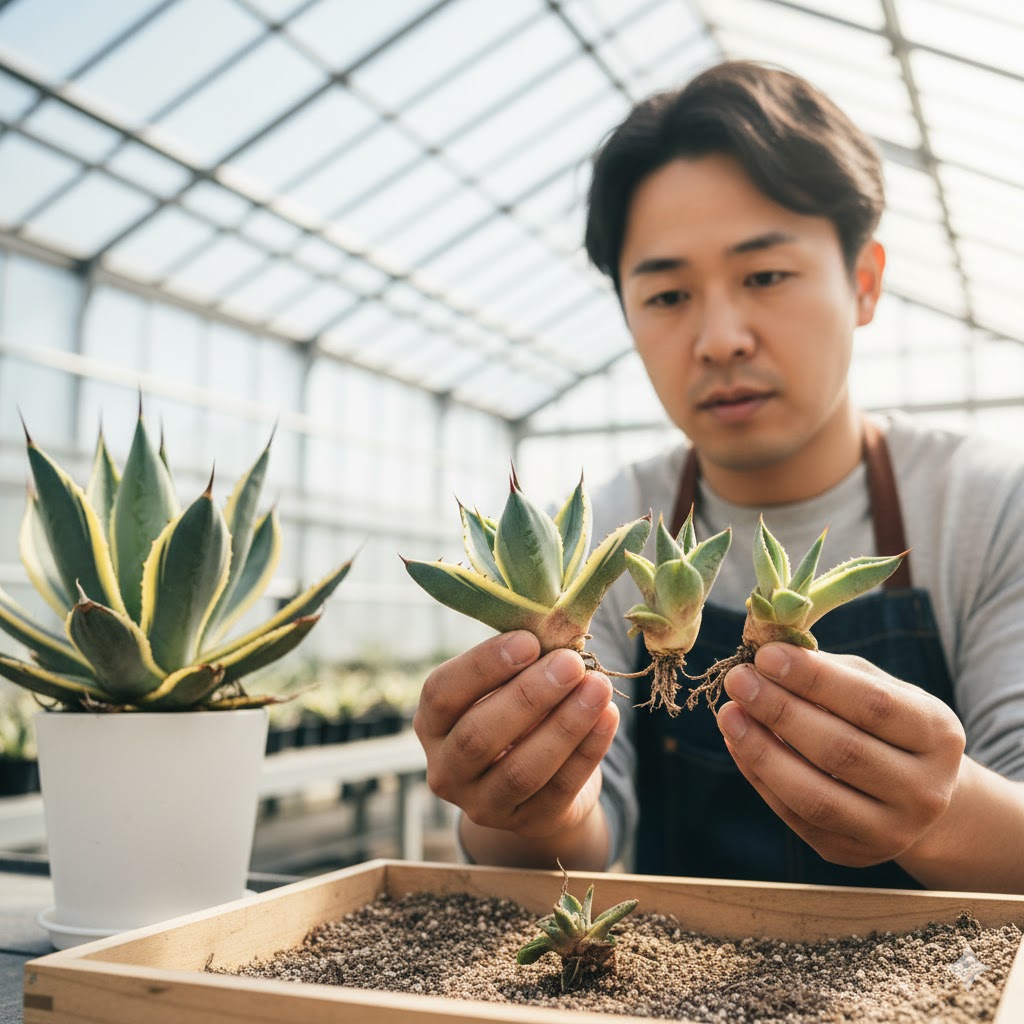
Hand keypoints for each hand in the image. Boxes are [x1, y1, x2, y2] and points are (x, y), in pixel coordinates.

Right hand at [414, 631, 618, 842]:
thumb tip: (556, 626)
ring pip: (521, 770)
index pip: (442, 695)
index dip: (483, 667)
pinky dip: (587, 751)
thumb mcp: (505, 685)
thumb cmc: (518, 709)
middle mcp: (446, 770)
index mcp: (432, 724)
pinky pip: (559, 789)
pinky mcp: (528, 824)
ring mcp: (484, 805)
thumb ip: (520, 661)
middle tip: (571, 663)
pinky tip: (608, 717)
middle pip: (479, 736)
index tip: (528, 640)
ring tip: (598, 687)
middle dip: (529, 697)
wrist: (540, 777)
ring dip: (564, 726)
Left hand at [716, 642, 965, 867]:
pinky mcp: (851, 854)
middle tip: (738, 679)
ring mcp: (890, 831)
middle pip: (841, 751)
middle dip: (779, 711)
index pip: (872, 704)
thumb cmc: (887, 724)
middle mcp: (924, 790)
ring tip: (728, 714)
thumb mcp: (878, 687)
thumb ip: (831, 671)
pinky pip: (794, 816)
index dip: (814, 679)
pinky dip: (759, 777)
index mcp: (937, 734)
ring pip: (814, 795)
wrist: (916, 794)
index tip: (765, 655)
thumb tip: (766, 654)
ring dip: (761, 751)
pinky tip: (737, 742)